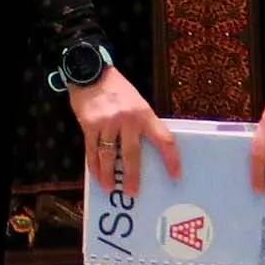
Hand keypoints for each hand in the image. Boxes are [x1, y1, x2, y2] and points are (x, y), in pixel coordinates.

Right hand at [69, 67, 179, 198]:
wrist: (90, 72)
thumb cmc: (116, 89)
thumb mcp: (137, 103)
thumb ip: (141, 123)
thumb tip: (146, 150)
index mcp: (144, 113)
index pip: (163, 139)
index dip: (171, 159)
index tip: (175, 176)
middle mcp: (127, 119)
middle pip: (132, 153)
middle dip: (132, 176)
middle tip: (133, 192)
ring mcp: (107, 123)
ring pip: (108, 155)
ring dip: (108, 175)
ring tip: (110, 189)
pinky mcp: (89, 125)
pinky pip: (92, 150)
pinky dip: (94, 165)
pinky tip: (96, 175)